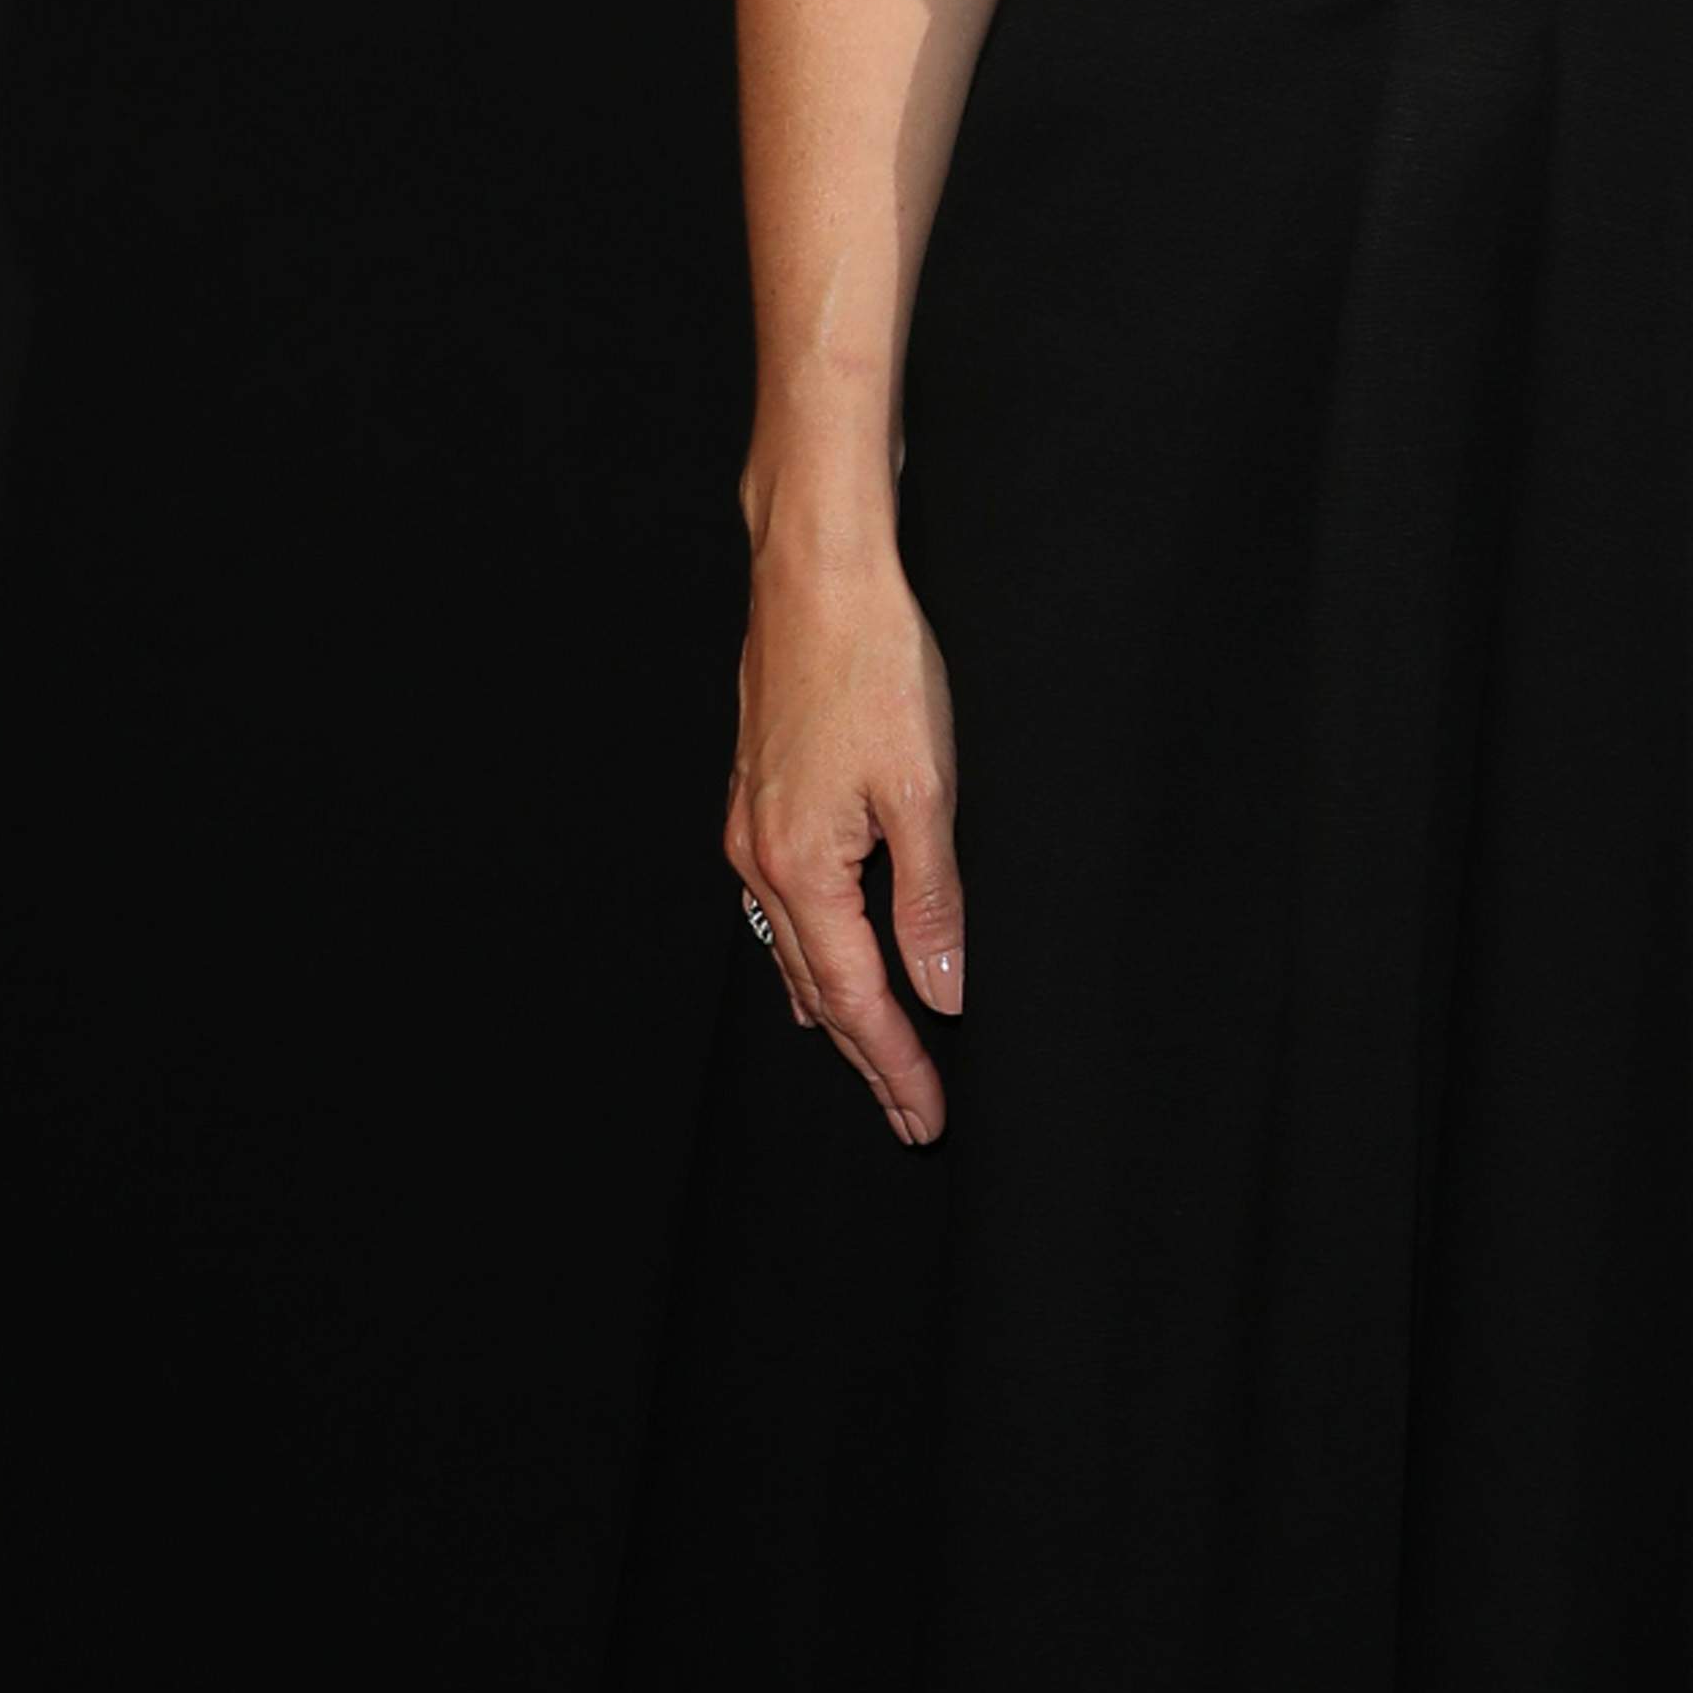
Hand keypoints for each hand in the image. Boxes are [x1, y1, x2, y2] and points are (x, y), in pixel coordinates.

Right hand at [725, 529, 963, 1143]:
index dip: (895, 1064)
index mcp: (802, 868)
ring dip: (836, 1012)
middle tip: (910, 1118)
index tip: (927, 1118)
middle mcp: (760, 860)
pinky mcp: (757, 797)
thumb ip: (930, 903)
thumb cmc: (872, 666)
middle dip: (867, 1057)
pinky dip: (808, 955)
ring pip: (792, 950)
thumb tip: (941, 994)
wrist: (815, 574)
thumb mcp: (925, 793)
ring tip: (872, 1063)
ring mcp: (751, 828)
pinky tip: (815, 968)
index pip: (855, 998)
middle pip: (816, 990)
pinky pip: (780, 908)